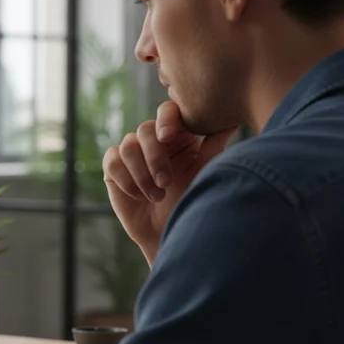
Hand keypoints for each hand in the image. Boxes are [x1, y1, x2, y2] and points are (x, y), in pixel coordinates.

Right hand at [103, 101, 236, 264]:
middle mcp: (153, 140)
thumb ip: (213, 146)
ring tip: (157, 196)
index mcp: (177, 135)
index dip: (165, 119)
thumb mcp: (204, 173)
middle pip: (145, 129)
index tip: (168, 137)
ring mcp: (131, 152)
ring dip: (142, 174)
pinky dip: (126, 180)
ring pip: (128, 146)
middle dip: (155, 157)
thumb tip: (231, 122)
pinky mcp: (113, 167)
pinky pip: (112, 161)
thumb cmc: (190, 201)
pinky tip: (139, 196)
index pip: (168, 111)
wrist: (167, 232)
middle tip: (166, 182)